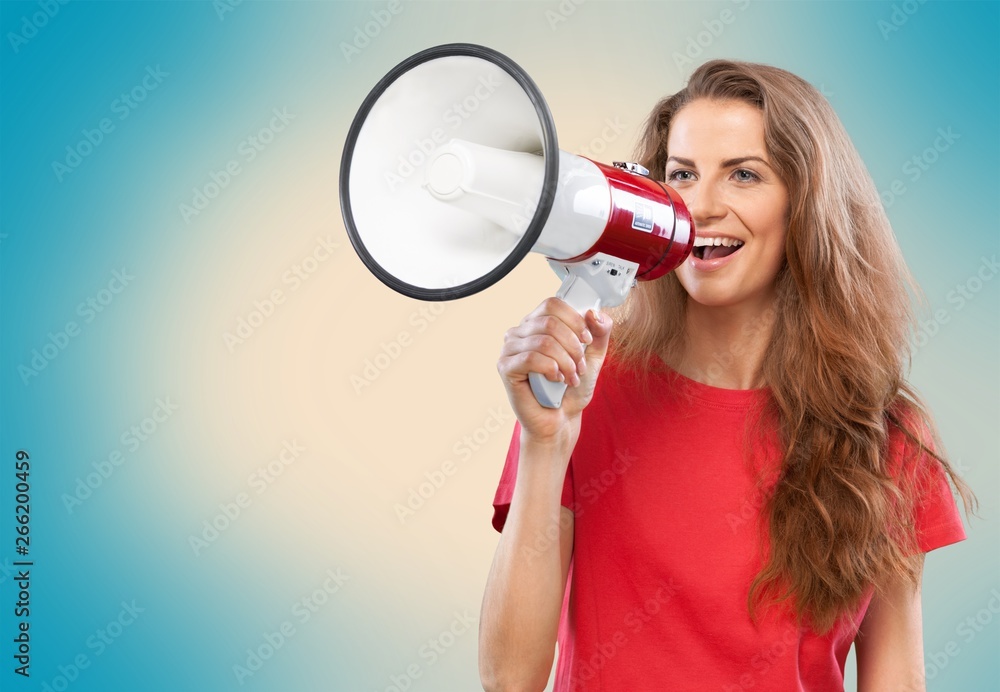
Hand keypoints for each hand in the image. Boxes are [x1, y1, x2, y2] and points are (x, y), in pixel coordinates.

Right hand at [497, 298, 612, 441]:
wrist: (562, 419)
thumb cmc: (572, 388)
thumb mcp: (593, 356)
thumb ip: (600, 332)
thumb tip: (594, 313)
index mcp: (537, 323)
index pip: (553, 304)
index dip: (575, 319)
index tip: (587, 339)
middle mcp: (520, 331)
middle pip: (550, 322)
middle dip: (573, 346)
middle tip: (579, 366)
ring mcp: (509, 348)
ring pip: (544, 341)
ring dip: (565, 362)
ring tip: (571, 377)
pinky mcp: (505, 367)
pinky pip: (531, 358)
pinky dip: (551, 369)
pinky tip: (556, 380)